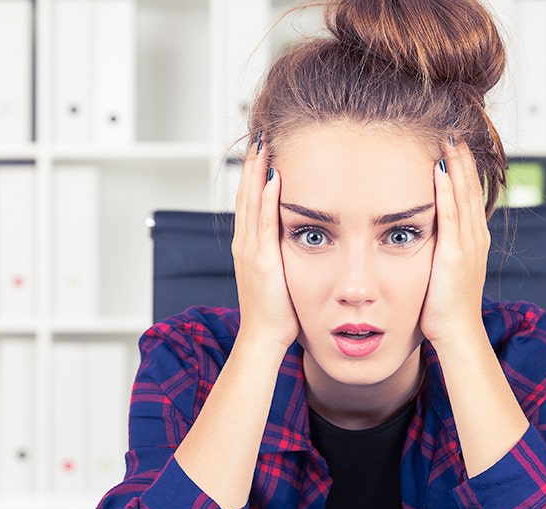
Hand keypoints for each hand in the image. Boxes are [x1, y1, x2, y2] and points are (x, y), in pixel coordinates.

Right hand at [231, 133, 298, 347]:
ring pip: (251, 202)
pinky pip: (264, 223)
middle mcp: (245, 243)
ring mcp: (250, 251)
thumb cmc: (276, 311)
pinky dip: (266, 198)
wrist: (263, 338)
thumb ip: (283, 252)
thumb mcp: (279, 273)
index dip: (252, 173)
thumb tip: (300, 236)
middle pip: (245, 193)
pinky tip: (273, 177)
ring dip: (256, 171)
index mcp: (248, 245)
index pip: (248, 200)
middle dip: (251, 163)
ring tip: (263, 144)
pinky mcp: (262, 261)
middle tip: (259, 134)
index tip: (261, 148)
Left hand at [420, 138, 489, 345]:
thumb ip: (441, 249)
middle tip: (453, 130)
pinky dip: (446, 190)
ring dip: (456, 165)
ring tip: (449, 139)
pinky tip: (439, 169)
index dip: (464, 168)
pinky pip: (450, 214)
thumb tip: (428, 234)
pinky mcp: (454, 253)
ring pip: (463, 195)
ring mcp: (468, 244)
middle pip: (470, 188)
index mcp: (474, 240)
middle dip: (463, 158)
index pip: (470, 195)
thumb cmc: (445, 307)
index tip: (455, 145)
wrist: (457, 332)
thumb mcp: (446, 270)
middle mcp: (476, 237)